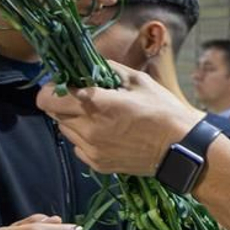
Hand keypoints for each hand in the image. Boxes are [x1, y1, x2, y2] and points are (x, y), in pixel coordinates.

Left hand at [36, 63, 200, 175]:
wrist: (181, 148)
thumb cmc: (163, 111)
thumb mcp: (140, 81)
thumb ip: (110, 70)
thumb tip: (91, 65)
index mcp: (97, 104)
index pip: (47, 98)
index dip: (52, 89)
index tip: (67, 85)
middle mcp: (88, 129)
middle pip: (53, 114)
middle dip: (64, 103)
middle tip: (85, 99)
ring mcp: (91, 150)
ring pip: (65, 130)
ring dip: (74, 121)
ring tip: (99, 117)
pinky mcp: (98, 164)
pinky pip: (78, 147)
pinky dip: (85, 138)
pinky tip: (106, 134)